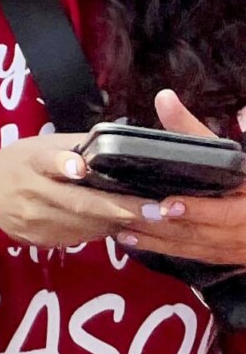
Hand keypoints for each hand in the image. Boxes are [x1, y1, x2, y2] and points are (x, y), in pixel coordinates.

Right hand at [0, 133, 144, 250]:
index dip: (63, 164)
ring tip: (150, 218)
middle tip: (155, 210)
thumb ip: (74, 146)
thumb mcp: (37, 146)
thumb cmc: (18, 165)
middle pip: (79, 202)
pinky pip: (81, 236)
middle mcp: (34, 192)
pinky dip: (104, 230)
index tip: (81, 168)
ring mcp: (38, 220)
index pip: (47, 161)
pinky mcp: (42, 239)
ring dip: (120, 222)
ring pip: (87, 224)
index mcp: (32, 161)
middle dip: (119, 207)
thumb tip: (119, 143)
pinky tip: (119, 224)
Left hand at [122, 90, 245, 268]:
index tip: (168, 204)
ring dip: (155, 239)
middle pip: (200, 232)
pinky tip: (129, 238)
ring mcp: (230, 247)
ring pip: (190, 246)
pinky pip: (187, 253)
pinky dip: (159, 247)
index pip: (225, 212)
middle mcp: (241, 230)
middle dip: (163, 227)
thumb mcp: (229, 156)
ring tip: (120, 226)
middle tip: (128, 214)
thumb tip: (164, 98)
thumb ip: (194, 131)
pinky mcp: (218, 255)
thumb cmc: (244, 180)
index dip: (197, 210)